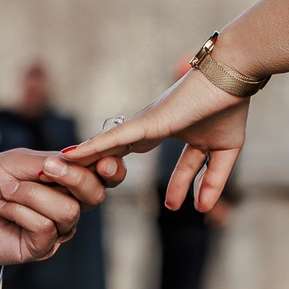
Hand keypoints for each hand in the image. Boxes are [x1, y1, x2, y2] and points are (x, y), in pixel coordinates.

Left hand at [0, 149, 118, 266]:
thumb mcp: (17, 161)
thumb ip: (51, 161)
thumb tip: (80, 160)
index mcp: (65, 178)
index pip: (102, 175)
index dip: (112, 168)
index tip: (104, 162)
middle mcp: (65, 203)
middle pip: (94, 195)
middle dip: (74, 178)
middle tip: (44, 169)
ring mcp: (54, 228)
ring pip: (68, 212)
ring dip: (32, 195)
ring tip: (5, 191)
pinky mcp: (39, 249)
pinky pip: (45, 229)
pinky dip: (20, 212)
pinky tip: (1, 208)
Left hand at [62, 56, 250, 212]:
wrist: (232, 78)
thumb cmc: (229, 106)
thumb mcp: (222, 153)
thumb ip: (212, 181)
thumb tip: (202, 210)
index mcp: (175, 133)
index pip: (163, 165)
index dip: (166, 185)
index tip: (169, 206)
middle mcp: (154, 129)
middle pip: (120, 154)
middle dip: (99, 169)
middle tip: (77, 183)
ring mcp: (146, 125)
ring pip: (108, 147)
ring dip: (84, 160)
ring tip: (56, 170)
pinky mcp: (144, 122)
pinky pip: (112, 138)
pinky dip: (91, 147)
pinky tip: (71, 155)